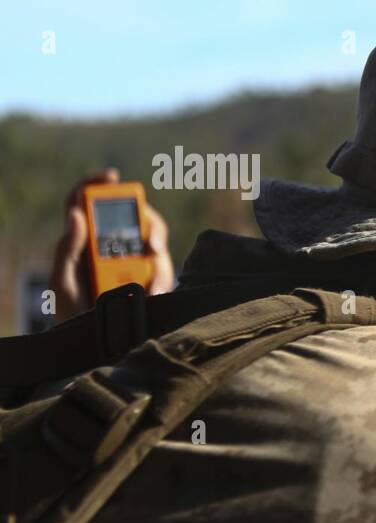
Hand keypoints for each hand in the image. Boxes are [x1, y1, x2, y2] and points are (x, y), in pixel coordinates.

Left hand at [49, 168, 174, 319]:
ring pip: (155, 243)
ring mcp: (134, 260)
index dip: (97, 184)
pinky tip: (154, 295)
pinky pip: (165, 270)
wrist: (93, 345)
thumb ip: (67, 249)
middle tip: (152, 245)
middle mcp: (111, 244)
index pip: (86, 201)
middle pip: (133, 216)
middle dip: (148, 224)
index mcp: (81, 239)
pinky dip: (164, 281)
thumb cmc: (71, 312)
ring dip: (158, 261)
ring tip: (153, 285)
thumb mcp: (63, 281)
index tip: (112, 176)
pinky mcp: (152, 278)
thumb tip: (75, 214)